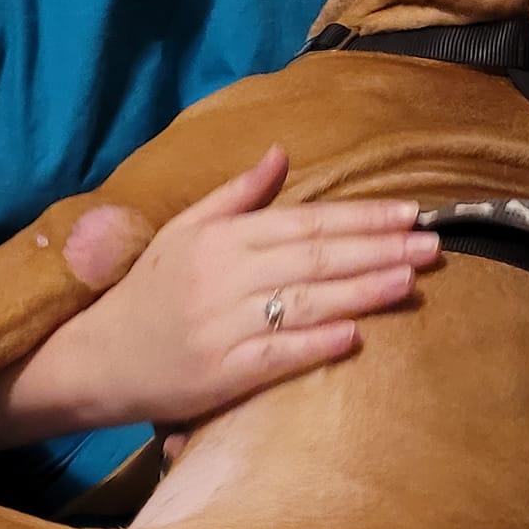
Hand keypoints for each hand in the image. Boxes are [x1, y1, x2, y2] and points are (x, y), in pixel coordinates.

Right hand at [65, 145, 439, 430]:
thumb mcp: (182, 232)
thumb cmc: (145, 292)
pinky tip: (357, 335)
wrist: (95, 357)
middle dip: (377, 249)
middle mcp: (222, 278)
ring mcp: (222, 327)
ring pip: (304, 303)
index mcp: (218, 239)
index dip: (360, 217)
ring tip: (410, 280)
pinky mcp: (221, 375)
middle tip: (432, 243)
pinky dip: (317, 345)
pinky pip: (276, 355)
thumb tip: (280, 153)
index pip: (302, 222)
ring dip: (361, 291)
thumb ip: (234, 195)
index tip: (409, 212)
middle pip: (313, 259)